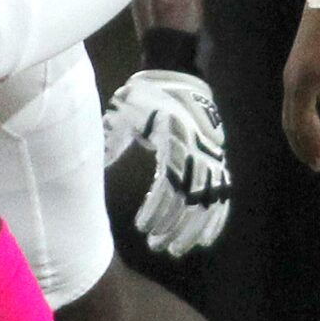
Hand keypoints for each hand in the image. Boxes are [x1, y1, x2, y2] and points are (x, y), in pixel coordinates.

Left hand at [104, 70, 230, 256]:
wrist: (178, 71)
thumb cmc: (147, 94)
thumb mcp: (125, 112)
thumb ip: (113, 139)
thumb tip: (98, 167)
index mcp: (177, 141)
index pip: (171, 185)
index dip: (158, 210)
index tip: (142, 227)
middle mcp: (200, 153)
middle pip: (191, 200)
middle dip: (175, 227)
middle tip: (156, 246)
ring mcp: (213, 157)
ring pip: (208, 203)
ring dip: (192, 229)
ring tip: (175, 249)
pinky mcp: (218, 159)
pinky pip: (222, 195)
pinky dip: (215, 219)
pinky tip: (204, 239)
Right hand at [281, 9, 319, 170]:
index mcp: (300, 88)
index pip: (300, 125)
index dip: (309, 146)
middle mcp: (293, 84)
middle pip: (294, 122)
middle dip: (307, 143)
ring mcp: (298, 74)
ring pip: (301, 109)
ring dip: (314, 128)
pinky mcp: (307, 65)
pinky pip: (311, 93)